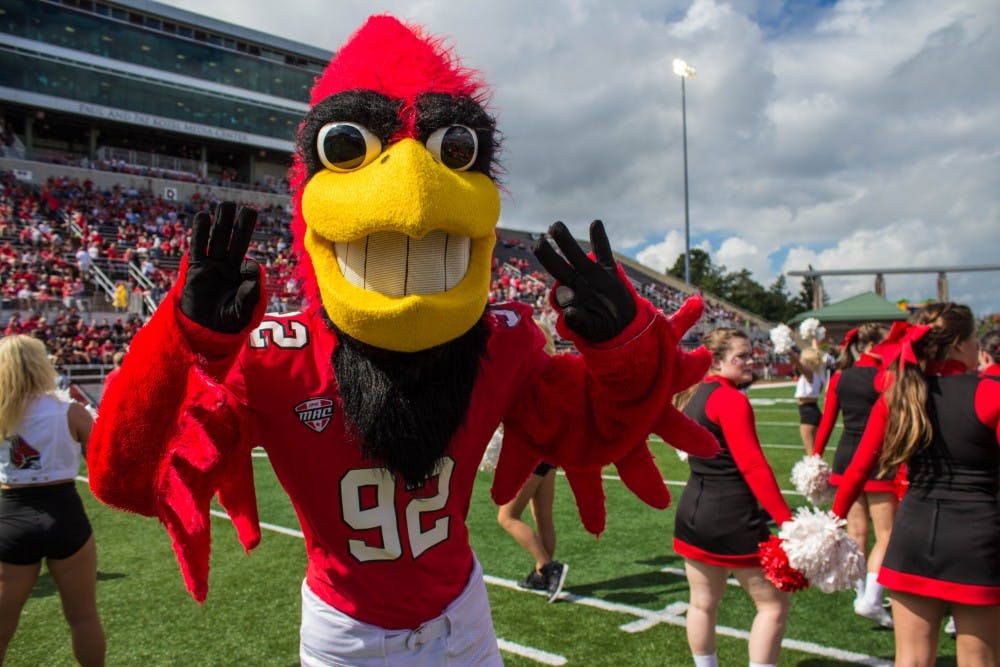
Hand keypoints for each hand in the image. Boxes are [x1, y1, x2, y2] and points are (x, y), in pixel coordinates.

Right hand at [180, 202, 259, 332]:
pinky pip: (198, 247)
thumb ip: (249, 296)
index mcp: (244, 278)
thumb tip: (253, 271)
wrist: (203, 330)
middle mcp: (230, 267)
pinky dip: (200, 232)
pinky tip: (203, 216)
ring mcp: (213, 265)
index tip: (245, 274)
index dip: (249, 269)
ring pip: (219, 239)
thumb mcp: (241, 313)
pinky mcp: (197, 267)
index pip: (249, 266)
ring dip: (222, 223)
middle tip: (248, 211)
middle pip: (237, 242)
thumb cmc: (227, 323)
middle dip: (242, 227)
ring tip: (226, 205)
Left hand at [533, 220, 635, 341]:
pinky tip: (595, 223)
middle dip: (547, 253)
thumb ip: (579, 322)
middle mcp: (576, 282)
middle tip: (539, 240)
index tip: (559, 287)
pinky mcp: (607, 271)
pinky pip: (603, 252)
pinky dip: (599, 239)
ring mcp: (591, 274)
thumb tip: (568, 313)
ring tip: (555, 226)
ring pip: (576, 254)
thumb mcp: (591, 329)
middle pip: (558, 265)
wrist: (622, 325)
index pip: (558, 290)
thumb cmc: (601, 329)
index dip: (557, 288)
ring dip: (565, 241)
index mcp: (569, 297)